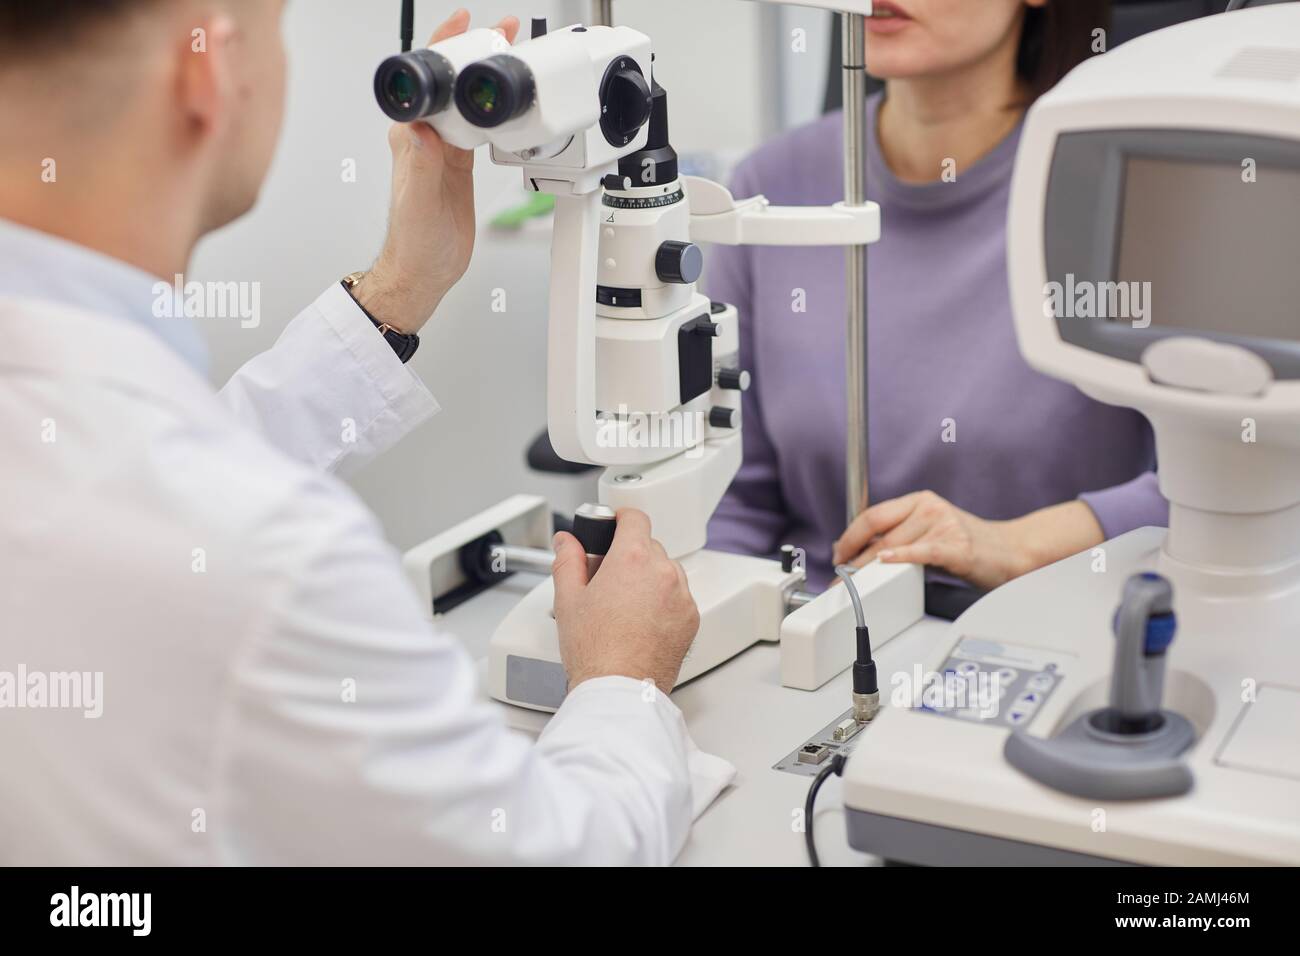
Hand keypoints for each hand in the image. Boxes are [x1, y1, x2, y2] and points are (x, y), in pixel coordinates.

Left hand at [352, 9, 520, 333]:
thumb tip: (422, 127)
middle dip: (472, 51)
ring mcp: (444, 150)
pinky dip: (492, 110)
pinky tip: (507, 106)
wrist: (423, 272)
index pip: (426, 82)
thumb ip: (420, 165)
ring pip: (464, 102)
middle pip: (449, 84)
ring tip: (509, 54)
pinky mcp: (459, 165)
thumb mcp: (419, 203)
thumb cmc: (413, 244)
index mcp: (412, 139)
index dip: (444, 47)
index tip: (464, 26)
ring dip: (484, 77)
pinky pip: (476, 128)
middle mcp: (426, 139)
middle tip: (502, 32)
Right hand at [552, 509, 699, 695]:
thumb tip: (567, 541)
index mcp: (632, 559)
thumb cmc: (595, 650)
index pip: (635, 518)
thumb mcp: (568, 599)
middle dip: (629, 555)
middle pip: (649, 545)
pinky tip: (642, 620)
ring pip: (666, 570)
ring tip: (625, 605)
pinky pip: (678, 596)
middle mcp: (663, 572)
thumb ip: (568, 560)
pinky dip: (664, 600)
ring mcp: (681, 596)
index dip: (620, 519)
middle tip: (608, 578)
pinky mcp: (691, 618)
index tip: (614, 526)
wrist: (619, 689)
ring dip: (649, 577)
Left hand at [832, 492, 1103, 591]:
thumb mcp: (929, 531)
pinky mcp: (957, 546)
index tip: (838, 553)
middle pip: (879, 533)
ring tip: (856, 583)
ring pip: (894, 546)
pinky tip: (886, 562)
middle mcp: (930, 508)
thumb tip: (863, 550)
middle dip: (854, 558)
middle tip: (840, 576)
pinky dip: (901, 556)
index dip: (850, 535)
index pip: (873, 515)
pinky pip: (922, 551)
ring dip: (870, 569)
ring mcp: (944, 525)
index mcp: (920, 501)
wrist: (1011, 552)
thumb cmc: (968, 545)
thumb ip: (900, 535)